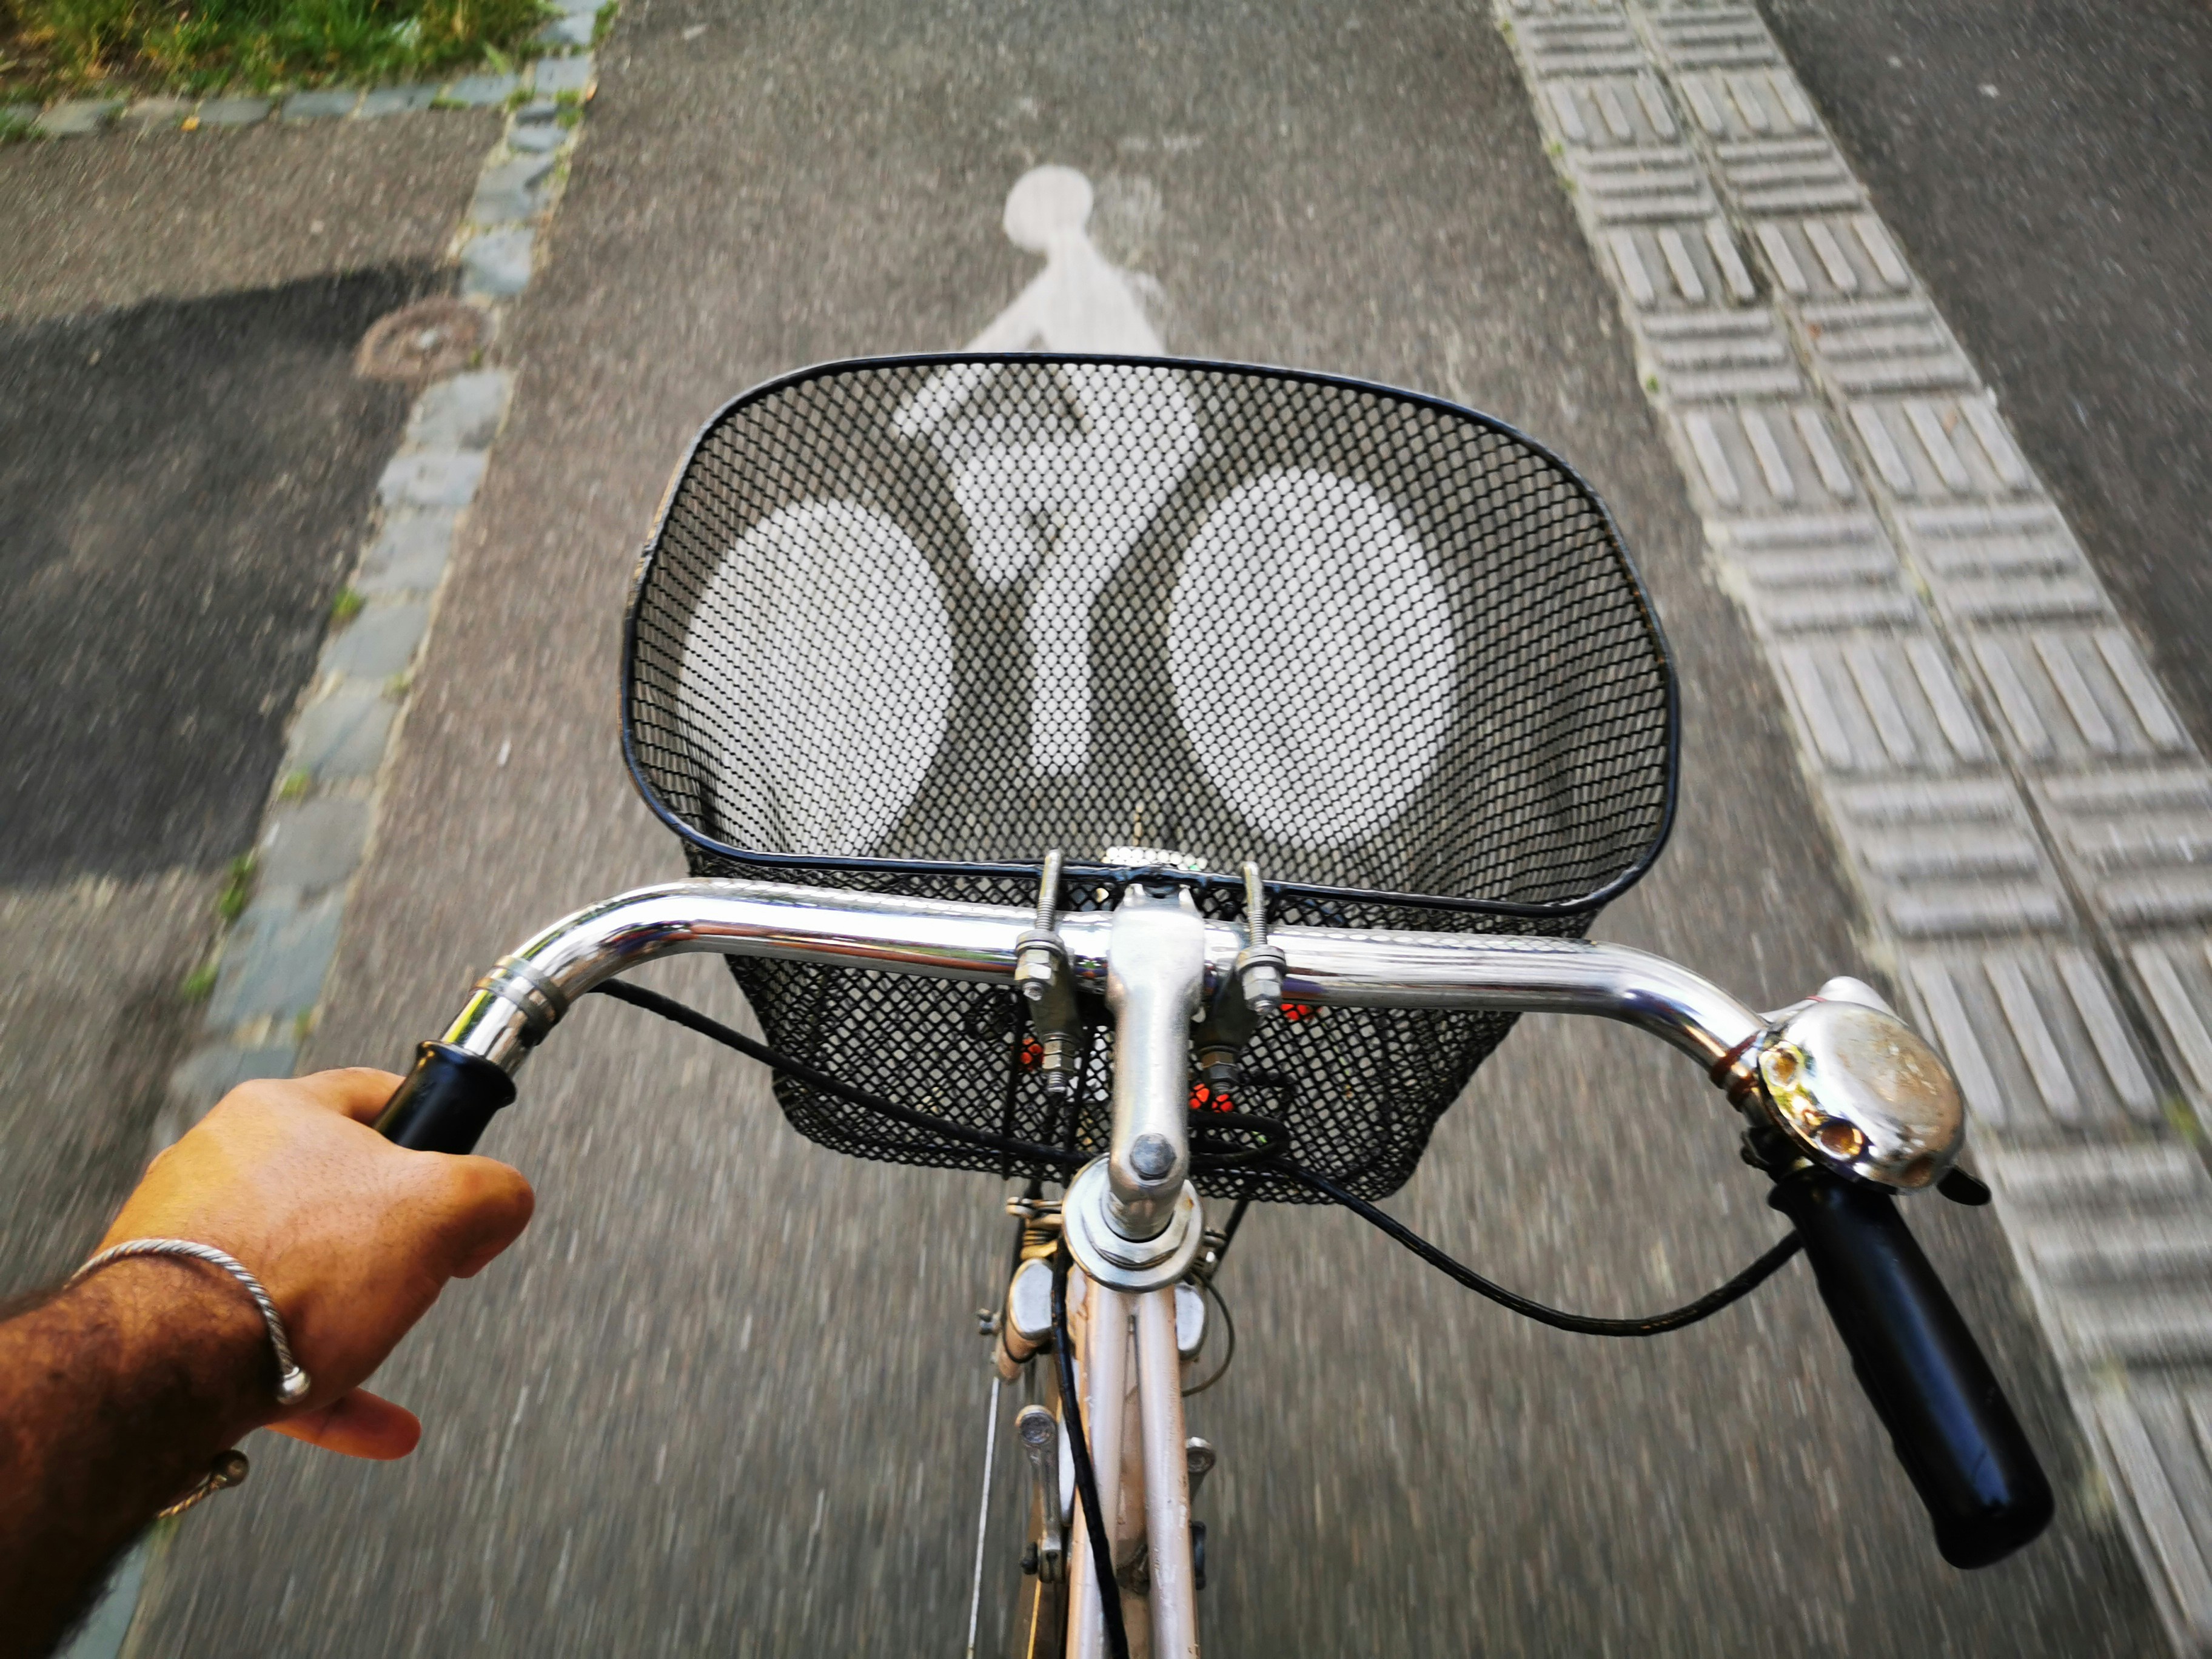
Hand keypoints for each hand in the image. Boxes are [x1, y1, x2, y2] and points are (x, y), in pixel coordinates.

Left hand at [103, 1069, 533, 1458]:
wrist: (166, 1367)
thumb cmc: (292, 1270)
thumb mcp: (447, 1208)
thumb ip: (496, 1192)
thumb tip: (502, 1207)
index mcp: (278, 1113)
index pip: (377, 1095)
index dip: (435, 1134)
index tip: (458, 1174)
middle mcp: (219, 1166)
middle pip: (335, 1193)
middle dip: (389, 1242)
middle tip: (424, 1270)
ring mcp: (184, 1243)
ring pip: (295, 1275)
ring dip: (354, 1320)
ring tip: (390, 1353)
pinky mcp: (165, 1317)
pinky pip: (263, 1346)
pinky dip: (321, 1381)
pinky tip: (372, 1422)